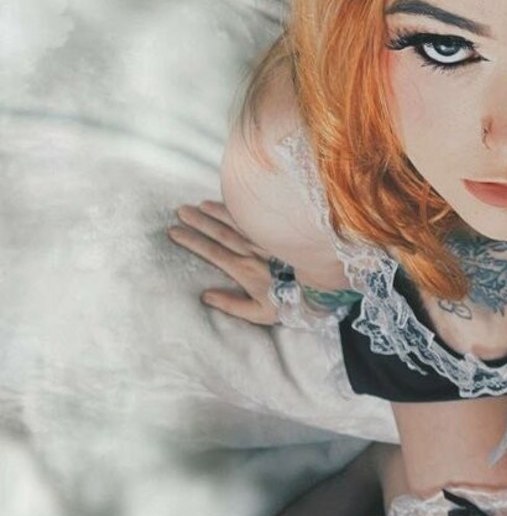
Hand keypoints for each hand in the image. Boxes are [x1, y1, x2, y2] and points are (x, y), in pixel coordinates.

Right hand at [167, 200, 278, 324]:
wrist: (323, 288)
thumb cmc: (290, 303)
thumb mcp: (259, 313)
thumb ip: (231, 304)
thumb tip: (205, 296)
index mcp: (245, 271)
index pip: (212, 253)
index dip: (192, 241)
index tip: (174, 231)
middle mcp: (253, 252)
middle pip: (221, 233)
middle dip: (199, 222)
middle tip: (179, 211)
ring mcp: (267, 240)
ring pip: (237, 222)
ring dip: (217, 212)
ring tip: (198, 205)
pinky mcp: (279, 234)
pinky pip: (256, 219)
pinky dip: (241, 210)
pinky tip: (230, 203)